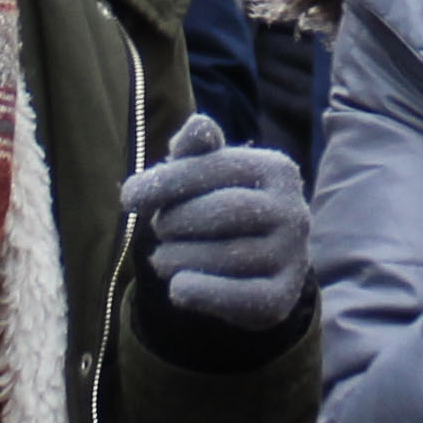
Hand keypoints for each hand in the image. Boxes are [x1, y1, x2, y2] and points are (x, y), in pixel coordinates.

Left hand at [119, 113, 308, 328]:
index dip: (167, 181)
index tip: (128, 197)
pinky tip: (177, 288)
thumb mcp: (207, 177)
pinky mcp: (282, 297)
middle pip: (222, 211)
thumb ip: (196, 152)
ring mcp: (292, 256)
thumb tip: (195, 126)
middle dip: (176, 220)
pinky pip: (237, 296)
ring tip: (162, 258)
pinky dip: (201, 292)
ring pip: (224, 256)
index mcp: (277, 170)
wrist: (257, 268)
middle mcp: (294, 211)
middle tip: (158, 230)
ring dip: (178, 258)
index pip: (216, 168)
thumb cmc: (220, 208)